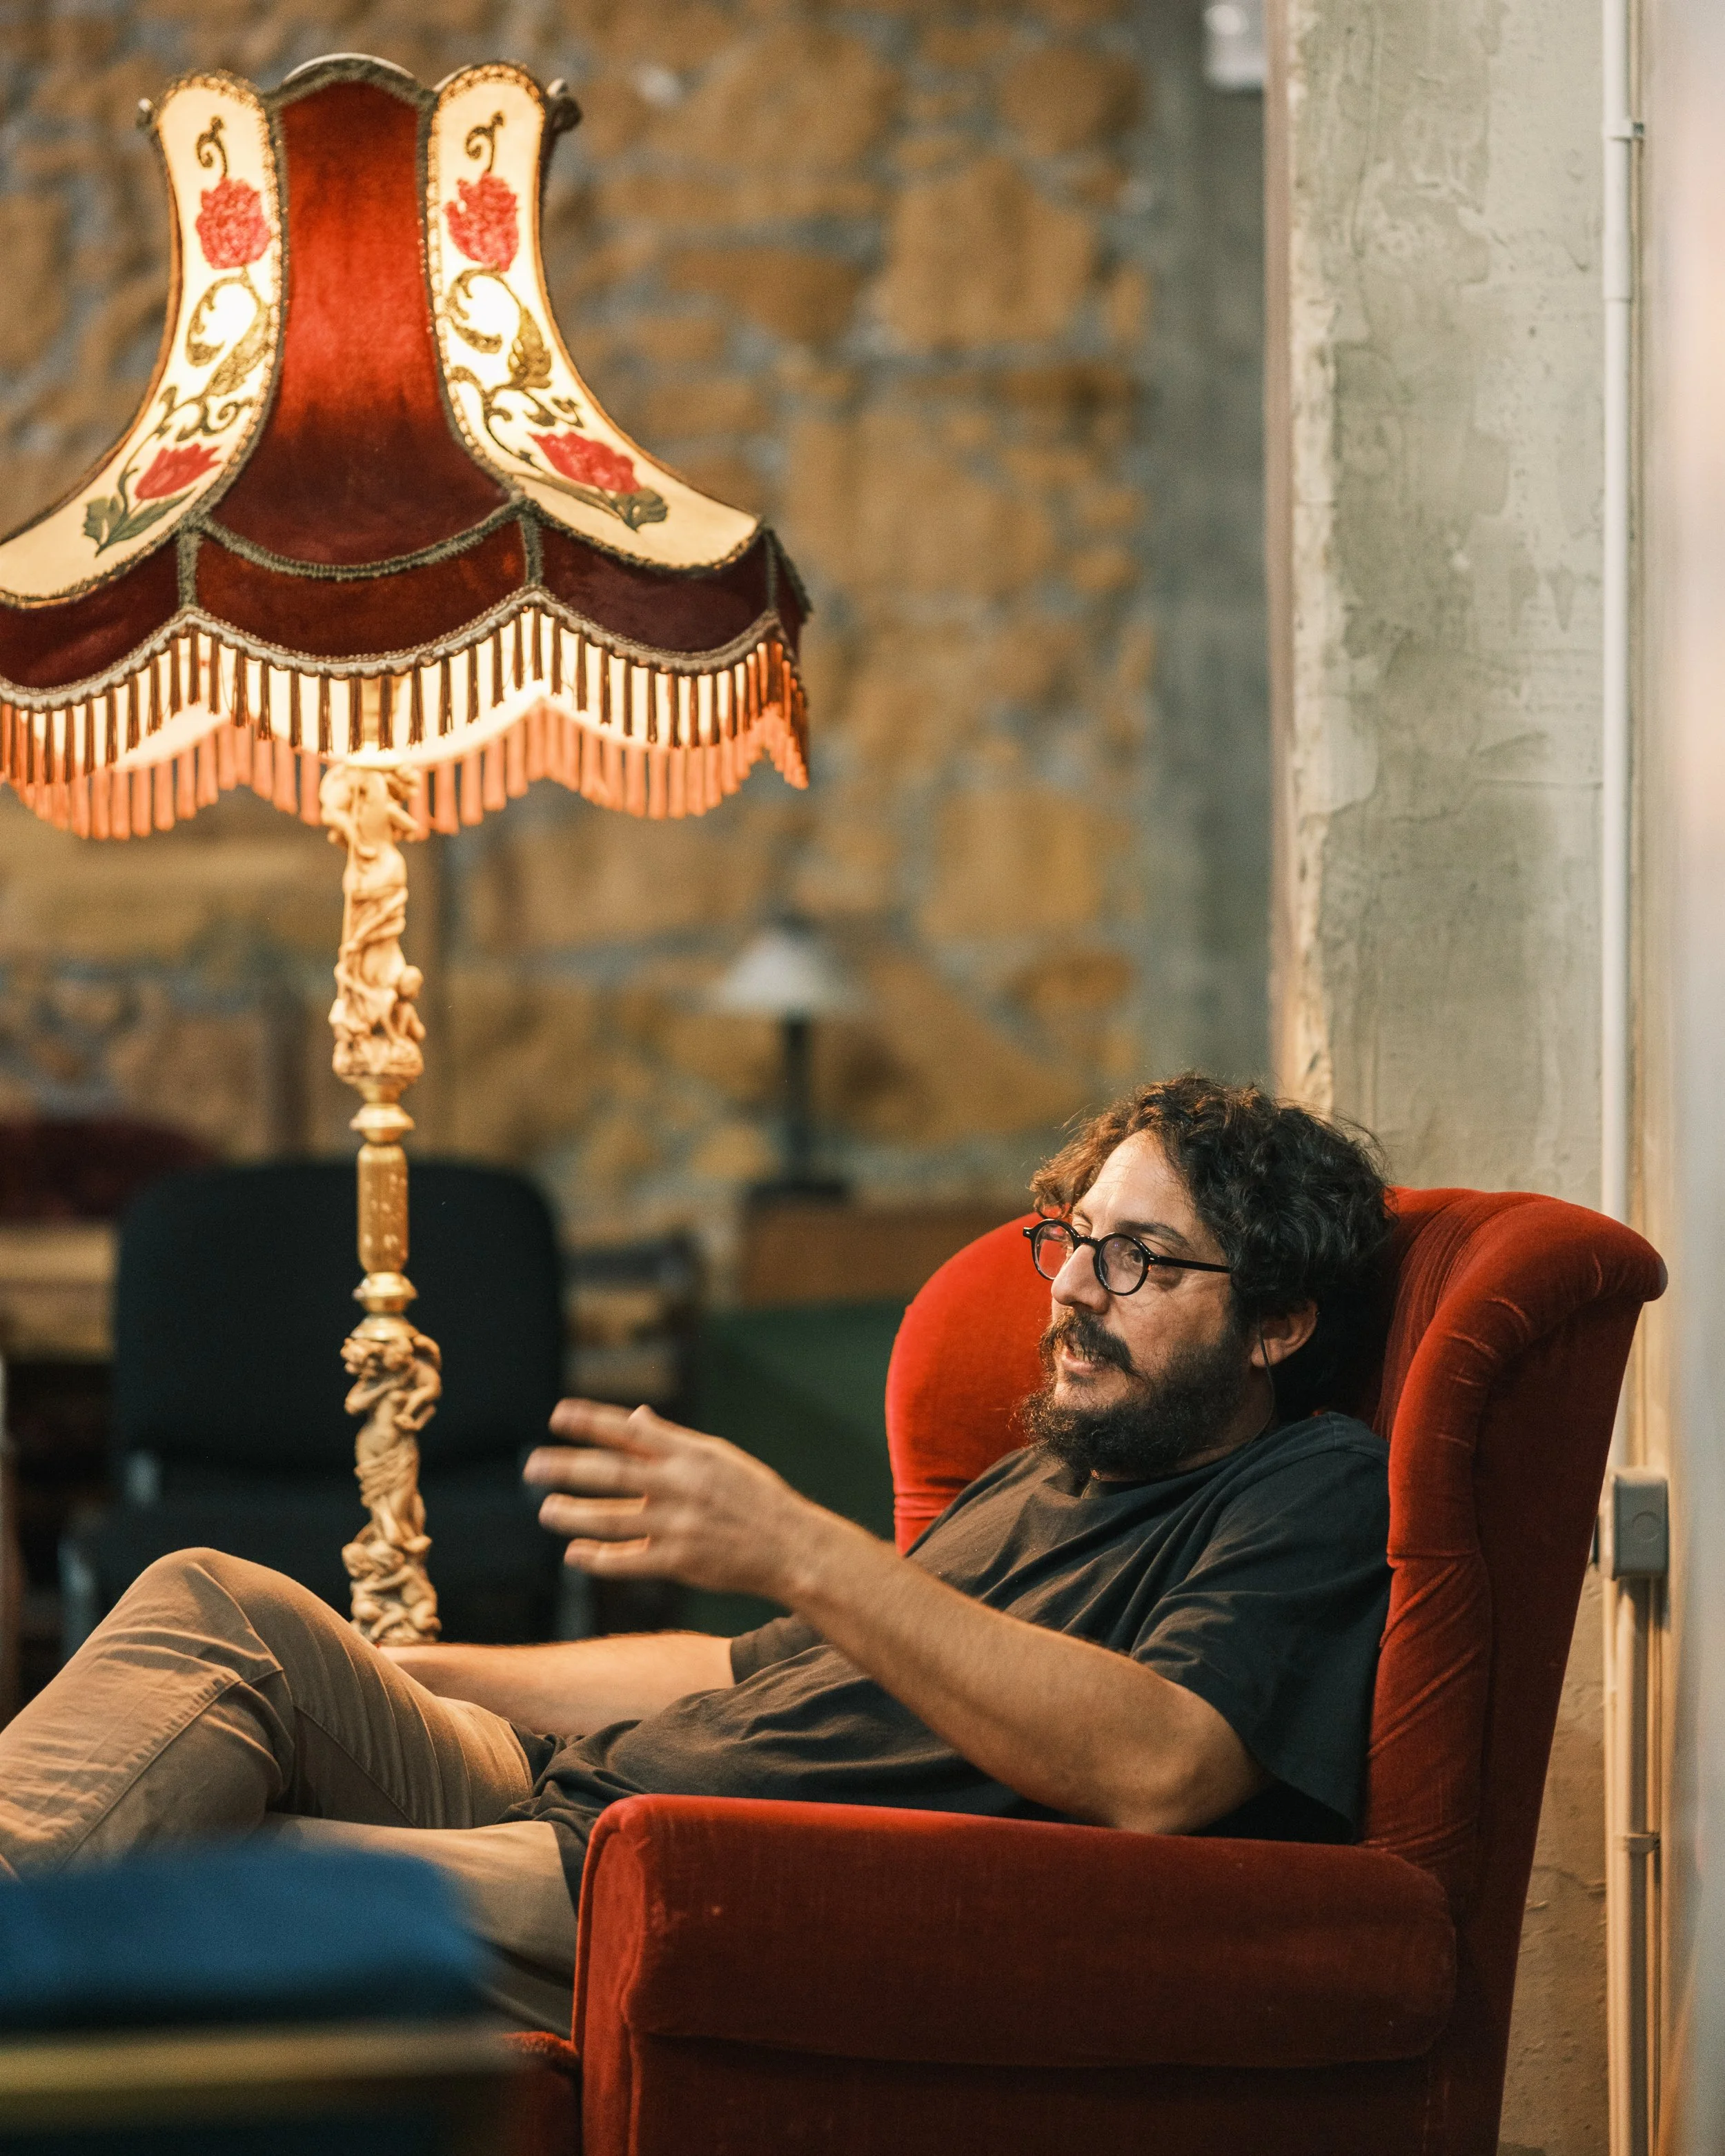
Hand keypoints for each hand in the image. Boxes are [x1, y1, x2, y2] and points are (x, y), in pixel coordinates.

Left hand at [524, 1399, 831, 1600]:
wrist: (790, 1545)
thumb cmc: (753, 1496)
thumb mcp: (718, 1457)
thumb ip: (672, 1440)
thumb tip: (637, 1416)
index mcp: (690, 1454)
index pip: (630, 1431)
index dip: (591, 1421)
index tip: (557, 1415)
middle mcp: (681, 1485)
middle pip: (612, 1473)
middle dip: (567, 1467)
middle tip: (531, 1465)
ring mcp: (679, 1525)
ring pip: (613, 1518)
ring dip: (574, 1515)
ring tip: (546, 1510)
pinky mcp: (680, 1562)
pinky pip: (629, 1560)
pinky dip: (599, 1559)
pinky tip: (575, 1555)